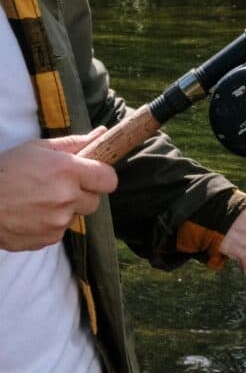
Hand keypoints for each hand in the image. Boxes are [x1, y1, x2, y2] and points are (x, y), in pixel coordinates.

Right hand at [0, 127, 117, 251]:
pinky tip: (32, 214)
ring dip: (66, 209)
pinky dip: (51, 224)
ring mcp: (58, 221)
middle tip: (61, 186)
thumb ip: (75, 143)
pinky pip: (60, 230)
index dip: (102, 177)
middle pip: (95, 200)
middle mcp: (67, 197)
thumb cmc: (6, 169)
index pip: (109, 180)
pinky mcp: (48, 239)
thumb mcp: (39, 148)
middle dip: (83, 194)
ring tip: (40, 199)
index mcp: (68, 171)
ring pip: (76, 216)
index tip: (93, 175)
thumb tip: (102, 133)